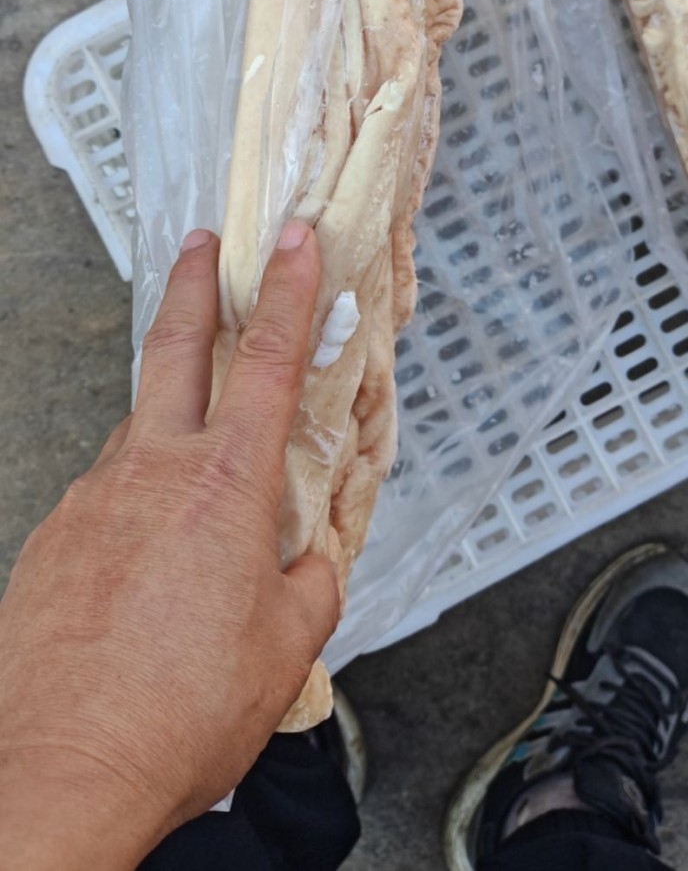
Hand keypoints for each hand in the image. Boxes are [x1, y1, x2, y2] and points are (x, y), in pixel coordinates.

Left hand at [0, 222, 337, 870]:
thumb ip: (311, 584)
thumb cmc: (177, 715)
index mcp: (225, 486)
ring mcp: (91, 499)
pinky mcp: (52, 538)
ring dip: (166, 414)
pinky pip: (102, 493)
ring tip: (194, 454)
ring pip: (136, 428)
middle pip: (173, 347)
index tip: (295, 242)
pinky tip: (143, 551)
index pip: (267, 359)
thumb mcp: (287, 649)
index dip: (288, 289)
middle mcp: (150, 472)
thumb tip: (310, 562)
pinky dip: (131, 497)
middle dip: (193, 284)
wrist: (63, 770)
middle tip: (202, 246)